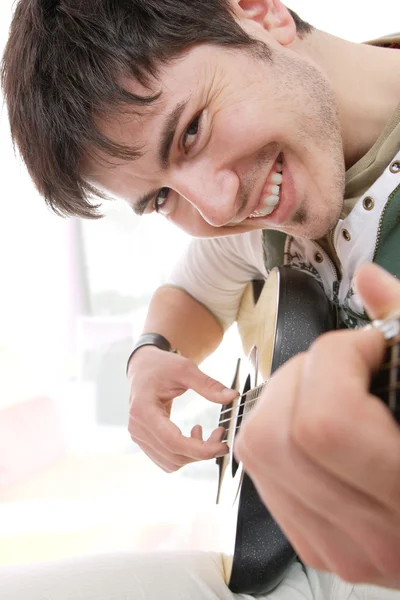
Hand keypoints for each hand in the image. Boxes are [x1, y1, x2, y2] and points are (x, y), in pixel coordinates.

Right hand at [127, 346, 235, 471]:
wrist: (143, 367)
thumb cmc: (161, 366)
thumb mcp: (186, 369)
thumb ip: (209, 385)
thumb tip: (233, 396)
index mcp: (143, 409)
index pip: (173, 441)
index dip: (200, 449)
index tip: (222, 445)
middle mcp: (137, 427)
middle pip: (174, 455)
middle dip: (202, 452)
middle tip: (221, 435)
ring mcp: (139, 436)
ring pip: (171, 462)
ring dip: (195, 454)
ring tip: (208, 434)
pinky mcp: (144, 441)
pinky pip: (167, 459)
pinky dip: (185, 454)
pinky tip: (193, 436)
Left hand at [235, 264, 399, 587]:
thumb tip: (368, 277)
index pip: (324, 423)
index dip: (338, 359)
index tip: (369, 346)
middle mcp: (376, 537)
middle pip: (274, 437)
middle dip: (299, 375)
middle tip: (341, 365)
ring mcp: (340, 549)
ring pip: (256, 453)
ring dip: (281, 401)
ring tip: (327, 388)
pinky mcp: (317, 545)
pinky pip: (262, 473)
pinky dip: (279, 433)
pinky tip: (319, 424)